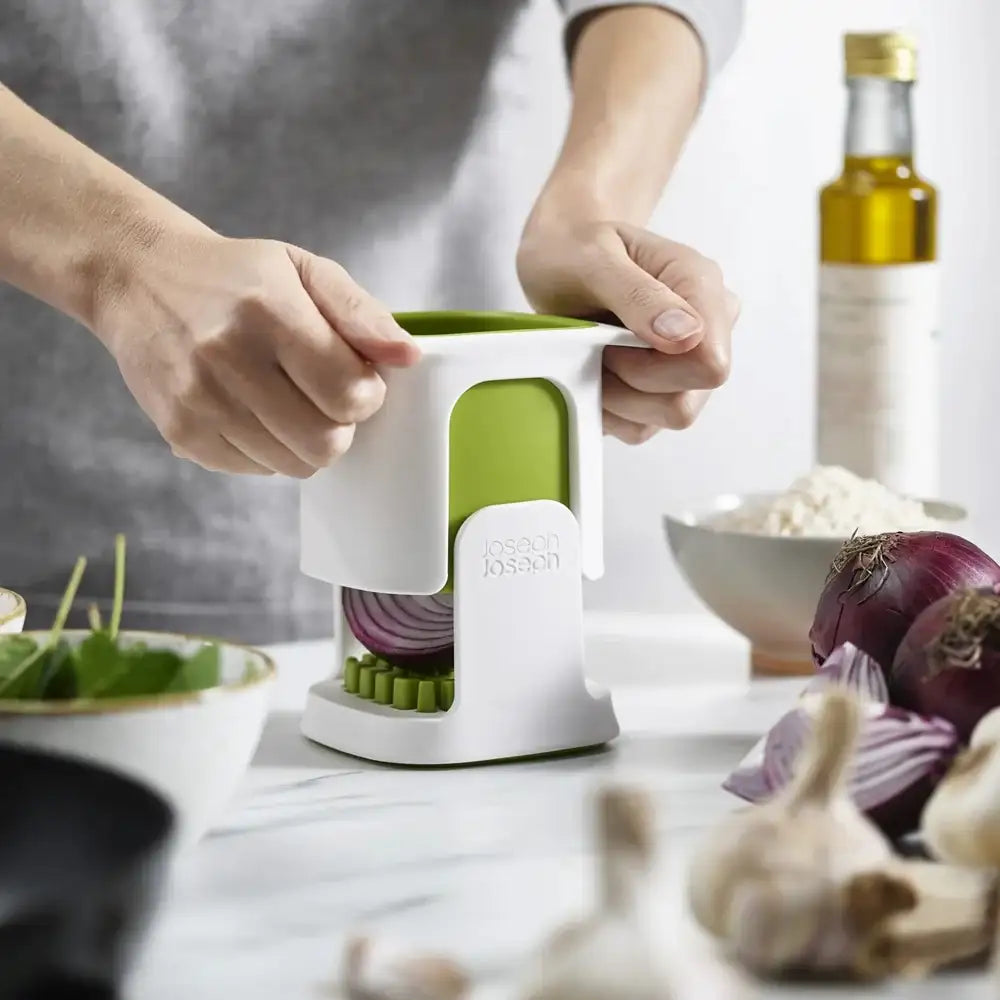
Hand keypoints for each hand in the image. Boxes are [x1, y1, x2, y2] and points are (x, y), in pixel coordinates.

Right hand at [93, 231, 419, 476]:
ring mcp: (199, 402)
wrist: (139, 280)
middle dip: (341, 426)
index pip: (348, 393)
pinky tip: (254, 410)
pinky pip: (254, 472)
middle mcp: (227, 359)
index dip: (366, 394)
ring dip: (305, 441)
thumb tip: (408, 356)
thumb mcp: (305, 271)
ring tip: (287, 399)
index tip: (355, 376)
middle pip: (325, 443)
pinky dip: (267, 450)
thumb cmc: (236, 276)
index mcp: (268, 312)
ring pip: (292, 466)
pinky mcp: (180, 433)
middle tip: (325, 395)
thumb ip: (361, 313)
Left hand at [517, 220, 738, 443]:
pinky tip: (594, 370)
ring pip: (663, 419)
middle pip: (684, 403)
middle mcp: (708, 329)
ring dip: (615, 397)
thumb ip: (639, 295)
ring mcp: (688, 365)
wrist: (558, 256)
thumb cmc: (575, 249)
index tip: (609, 338)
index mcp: (701, 286)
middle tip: (594, 344)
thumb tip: (687, 336)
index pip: (709, 364)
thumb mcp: (594, 259)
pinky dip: (608, 408)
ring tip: (592, 354)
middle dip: (627, 384)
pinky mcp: (663, 391)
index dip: (651, 368)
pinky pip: (640, 428)